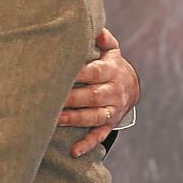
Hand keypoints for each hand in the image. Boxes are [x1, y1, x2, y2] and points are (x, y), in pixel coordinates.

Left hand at [59, 28, 140, 156]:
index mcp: (111, 70)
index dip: (78, 73)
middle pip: (93, 96)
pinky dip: (87, 144)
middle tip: (51, 101)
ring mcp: (112, 109)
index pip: (94, 71)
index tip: (58, 73)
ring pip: (95, 116)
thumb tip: (97, 30)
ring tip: (56, 121)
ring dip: (76, 120)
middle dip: (72, 99)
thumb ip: (104, 39)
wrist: (132, 86)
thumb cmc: (111, 64)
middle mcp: (113, 91)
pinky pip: (99, 135)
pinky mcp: (110, 124)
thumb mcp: (111, 50)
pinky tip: (74, 151)